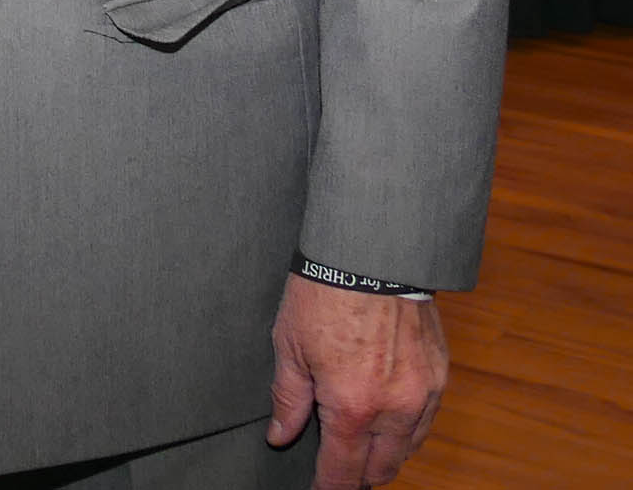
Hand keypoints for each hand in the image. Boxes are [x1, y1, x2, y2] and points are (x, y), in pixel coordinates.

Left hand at [267, 274, 447, 488]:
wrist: (370, 254)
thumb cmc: (324, 294)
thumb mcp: (289, 346)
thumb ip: (288, 399)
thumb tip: (280, 435)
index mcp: (352, 406)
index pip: (342, 470)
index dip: (329, 488)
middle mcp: (394, 409)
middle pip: (382, 468)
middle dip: (359, 476)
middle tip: (339, 472)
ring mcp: (423, 394)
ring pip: (408, 447)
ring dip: (385, 454)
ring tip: (362, 448)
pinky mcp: (440, 375)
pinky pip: (426, 419)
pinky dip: (407, 427)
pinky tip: (389, 418)